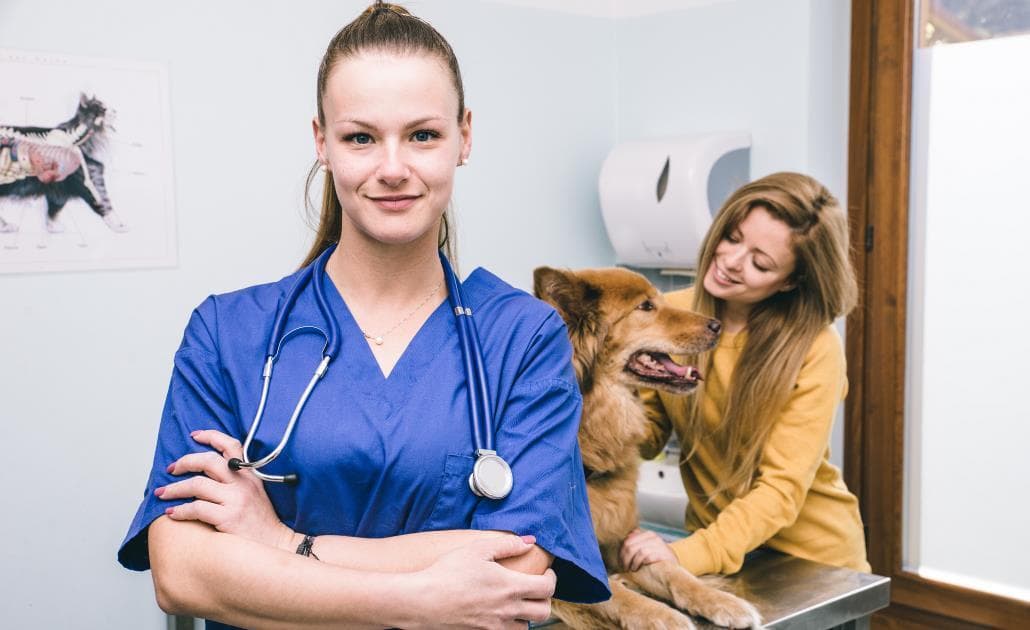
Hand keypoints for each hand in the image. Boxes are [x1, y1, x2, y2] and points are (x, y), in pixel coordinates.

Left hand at [155, 429, 293, 550]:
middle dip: (184, 462)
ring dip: (174, 488)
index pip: (232, 446)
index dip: (211, 436)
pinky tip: (172, 513)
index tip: (195, 435)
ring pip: (197, 484)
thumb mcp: (255, 493)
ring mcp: (236, 500)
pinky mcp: (227, 518)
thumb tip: (207, 473)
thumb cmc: (261, 522)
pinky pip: (195, 508)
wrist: (274, 544)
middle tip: (171, 469)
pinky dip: (179, 510)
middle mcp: (243, 483)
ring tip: (162, 493)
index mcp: (250, 475)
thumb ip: (237, 480)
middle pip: (208, 461)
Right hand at [408, 534, 555, 628]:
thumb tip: (529, 541)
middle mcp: (507, 610)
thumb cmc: (447, 572)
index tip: (546, 573)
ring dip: (526, 616)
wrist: (423, 601)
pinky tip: (498, 616)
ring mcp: (495, 627)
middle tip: (536, 590)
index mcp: (510, 587)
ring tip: (516, 604)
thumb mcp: (477, 550)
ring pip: (525, 628)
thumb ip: (507, 545)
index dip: (552, 579)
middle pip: (544, 612)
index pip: (547, 588)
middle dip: (545, 600)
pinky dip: (508, 626)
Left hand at [620, 528, 678, 571]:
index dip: (621, 553)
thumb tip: (620, 545)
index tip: (621, 562)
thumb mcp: (645, 548)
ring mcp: (660, 545)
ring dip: (633, 563)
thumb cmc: (656, 560)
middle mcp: (653, 537)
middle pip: (631, 546)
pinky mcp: (665, 554)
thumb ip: (635, 544)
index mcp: (647, 534)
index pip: (627, 541)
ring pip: (639, 552)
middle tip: (625, 568)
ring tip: (632, 569)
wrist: (674, 568)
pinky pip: (648, 557)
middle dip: (625, 559)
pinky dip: (642, 563)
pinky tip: (640, 568)